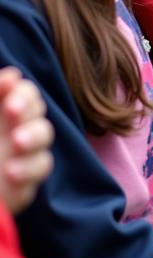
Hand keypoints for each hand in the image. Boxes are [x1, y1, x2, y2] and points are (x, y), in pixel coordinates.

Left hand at [0, 67, 54, 213]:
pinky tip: (10, 171)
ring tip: (16, 142)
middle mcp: (16, 133)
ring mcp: (22, 157)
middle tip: (12, 110)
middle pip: (38, 113)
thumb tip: (12, 74)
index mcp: (3, 116)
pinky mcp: (25, 183)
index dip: (20, 89)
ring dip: (33, 137)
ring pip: (44, 138)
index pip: (26, 94)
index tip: (6, 84)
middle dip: (28, 108)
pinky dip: (28, 168)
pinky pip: (39, 169)